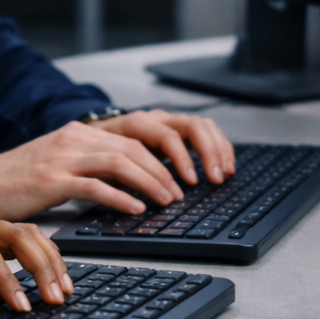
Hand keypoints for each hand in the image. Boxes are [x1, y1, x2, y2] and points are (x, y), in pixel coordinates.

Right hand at [0, 120, 188, 219]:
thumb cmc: (15, 183)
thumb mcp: (58, 165)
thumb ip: (90, 166)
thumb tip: (130, 183)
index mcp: (77, 132)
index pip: (133, 133)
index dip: (162, 152)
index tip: (179, 173)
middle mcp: (72, 138)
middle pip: (133, 145)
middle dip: (165, 168)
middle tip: (182, 191)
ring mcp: (61, 157)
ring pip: (120, 161)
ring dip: (150, 182)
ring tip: (168, 200)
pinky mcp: (50, 180)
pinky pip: (95, 186)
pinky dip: (121, 197)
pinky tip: (136, 210)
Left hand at [0, 210, 69, 310]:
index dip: (7, 279)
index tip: (22, 307)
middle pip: (15, 233)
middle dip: (40, 266)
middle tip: (54, 299)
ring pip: (26, 232)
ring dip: (49, 260)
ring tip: (63, 292)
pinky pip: (25, 239)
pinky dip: (44, 256)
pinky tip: (56, 278)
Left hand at [88, 109, 233, 186]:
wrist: (94, 134)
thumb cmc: (100, 151)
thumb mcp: (104, 162)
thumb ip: (119, 175)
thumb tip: (138, 199)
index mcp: (137, 123)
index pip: (168, 136)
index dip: (182, 159)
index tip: (191, 182)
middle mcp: (157, 118)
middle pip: (192, 126)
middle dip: (208, 153)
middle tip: (215, 179)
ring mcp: (170, 121)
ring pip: (204, 125)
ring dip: (218, 149)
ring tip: (225, 173)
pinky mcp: (180, 128)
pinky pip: (208, 131)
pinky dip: (220, 147)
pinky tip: (226, 166)